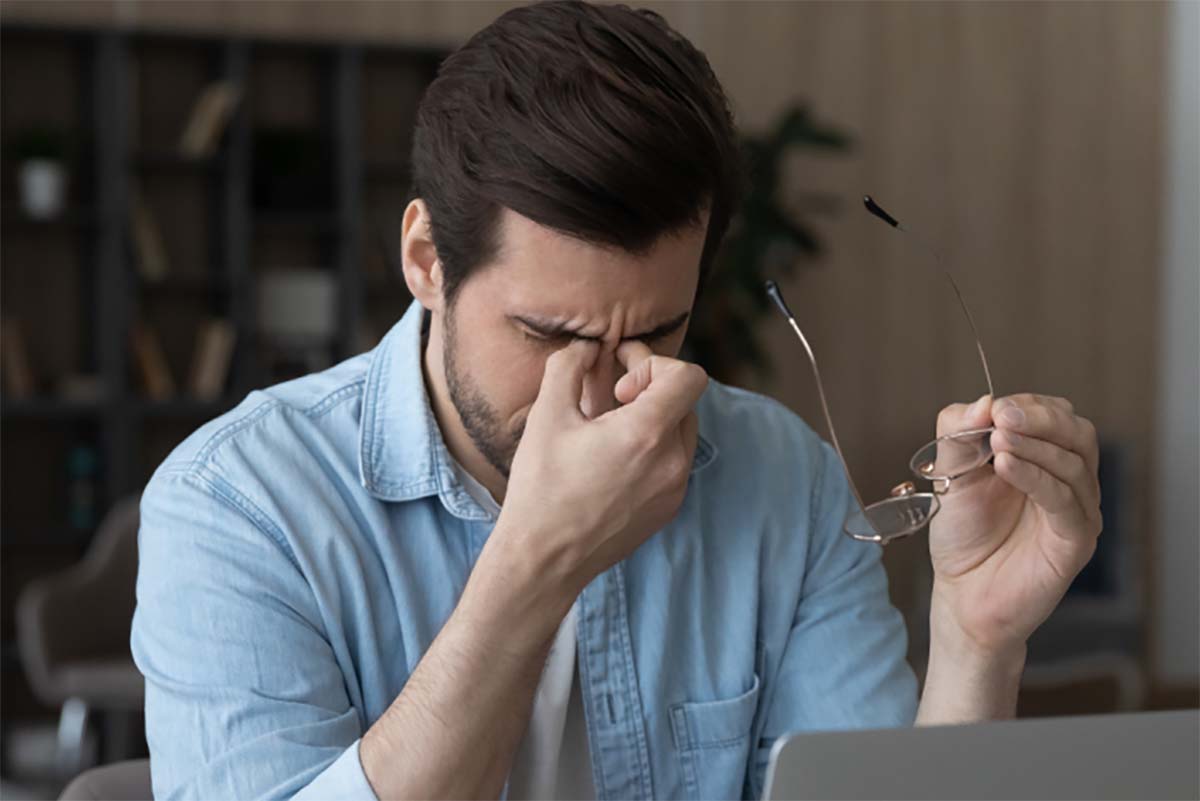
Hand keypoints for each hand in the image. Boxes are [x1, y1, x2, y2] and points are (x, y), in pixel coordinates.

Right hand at [489, 339, 706, 600]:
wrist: (544, 558)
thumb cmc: (542, 487)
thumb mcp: (547, 415)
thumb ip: (569, 366)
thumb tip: (587, 347)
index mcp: (647, 434)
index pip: (689, 376)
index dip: (654, 364)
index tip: (619, 383)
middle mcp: (672, 461)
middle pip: (684, 401)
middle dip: (650, 388)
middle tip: (611, 391)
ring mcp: (675, 488)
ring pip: (681, 432)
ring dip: (653, 417)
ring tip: (609, 426)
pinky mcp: (668, 508)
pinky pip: (674, 463)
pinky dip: (652, 448)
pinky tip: (612, 458)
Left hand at [925, 393, 1101, 656]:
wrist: (963, 594)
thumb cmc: (962, 533)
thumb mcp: (950, 474)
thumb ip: (959, 435)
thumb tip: (984, 401)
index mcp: (1044, 456)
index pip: (1054, 414)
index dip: (1026, 406)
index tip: (995, 407)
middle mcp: (1069, 479)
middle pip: (1076, 432)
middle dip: (1040, 419)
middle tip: (1003, 416)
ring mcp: (1077, 509)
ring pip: (1074, 463)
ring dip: (1034, 446)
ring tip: (998, 440)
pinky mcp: (1076, 540)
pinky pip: (1065, 501)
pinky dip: (1036, 478)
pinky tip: (1006, 466)